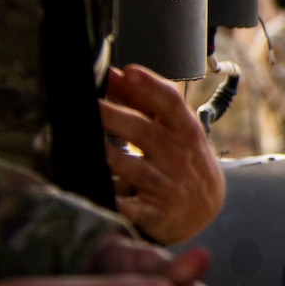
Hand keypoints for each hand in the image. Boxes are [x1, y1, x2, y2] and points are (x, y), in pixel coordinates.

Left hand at [101, 64, 226, 243]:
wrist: (204, 208)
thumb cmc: (186, 161)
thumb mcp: (178, 131)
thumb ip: (148, 103)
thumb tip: (116, 75)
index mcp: (186, 131)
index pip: (171, 102)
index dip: (149, 85)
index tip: (127, 72)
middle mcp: (178, 156)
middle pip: (142, 130)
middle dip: (112, 115)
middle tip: (86, 104)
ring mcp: (166, 185)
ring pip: (130, 166)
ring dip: (105, 154)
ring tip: (79, 140)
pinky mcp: (153, 213)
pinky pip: (127, 205)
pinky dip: (110, 198)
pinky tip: (92, 186)